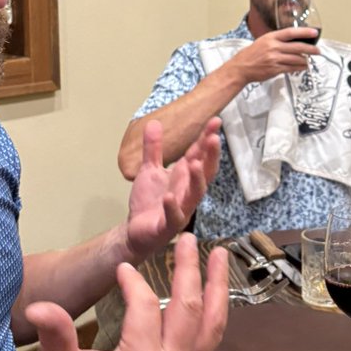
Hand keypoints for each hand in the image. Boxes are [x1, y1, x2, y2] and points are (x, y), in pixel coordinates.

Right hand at [27, 234, 228, 350]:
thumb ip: (55, 335)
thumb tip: (40, 306)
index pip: (145, 308)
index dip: (133, 283)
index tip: (123, 267)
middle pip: (188, 308)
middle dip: (189, 270)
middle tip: (188, 238)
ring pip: (210, 325)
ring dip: (216, 288)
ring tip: (220, 255)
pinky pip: (208, 340)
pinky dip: (213, 313)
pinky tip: (214, 293)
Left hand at [124, 118, 220, 261]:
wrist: (135, 230)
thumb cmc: (149, 202)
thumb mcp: (150, 169)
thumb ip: (153, 148)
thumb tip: (154, 122)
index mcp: (184, 177)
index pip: (199, 155)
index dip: (207, 139)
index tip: (215, 121)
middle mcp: (187, 191)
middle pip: (204, 172)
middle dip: (210, 156)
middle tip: (214, 138)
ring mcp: (181, 209)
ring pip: (195, 194)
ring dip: (197, 180)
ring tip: (196, 163)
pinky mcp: (167, 225)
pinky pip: (173, 216)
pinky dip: (172, 207)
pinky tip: (168, 197)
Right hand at [230, 28, 319, 84]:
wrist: (241, 67)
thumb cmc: (252, 54)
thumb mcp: (263, 41)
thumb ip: (277, 40)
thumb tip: (294, 41)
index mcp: (271, 37)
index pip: (291, 32)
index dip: (304, 32)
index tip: (314, 33)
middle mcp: (273, 47)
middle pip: (297, 47)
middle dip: (310, 49)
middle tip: (317, 50)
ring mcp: (275, 59)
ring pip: (296, 59)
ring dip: (306, 60)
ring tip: (310, 60)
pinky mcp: (275, 69)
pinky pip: (292, 68)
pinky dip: (299, 68)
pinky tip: (303, 67)